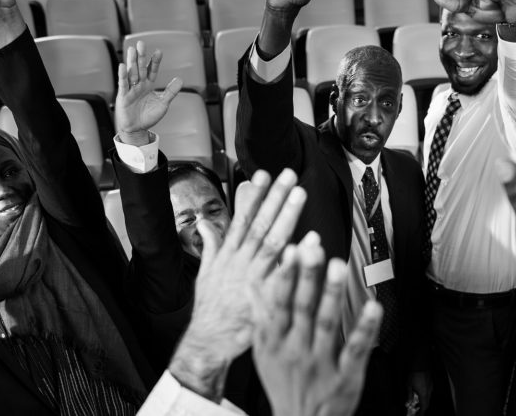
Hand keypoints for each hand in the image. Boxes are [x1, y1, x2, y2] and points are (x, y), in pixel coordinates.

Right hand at [115, 41, 181, 145]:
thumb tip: (180, 79)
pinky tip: (123, 66)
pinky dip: (123, 75)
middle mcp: (139, 84)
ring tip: (132, 49)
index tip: (159, 52)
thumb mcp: (163, 103)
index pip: (152, 70)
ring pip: (131, 73)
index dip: (155, 61)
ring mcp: (131, 89)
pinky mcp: (123, 96)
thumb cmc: (149, 116)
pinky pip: (123, 84)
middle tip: (141, 43)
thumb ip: (170, 91)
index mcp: (148, 84)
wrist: (137, 129)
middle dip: (141, 56)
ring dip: (132, 61)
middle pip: (140, 68)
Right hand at [169, 168, 306, 401]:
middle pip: (261, 224)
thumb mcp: (204, 273)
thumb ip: (210, 246)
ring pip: (273, 242)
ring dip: (287, 217)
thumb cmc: (210, 309)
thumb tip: (205, 224)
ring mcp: (253, 278)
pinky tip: (311, 241)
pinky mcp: (265, 297)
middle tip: (289, 176)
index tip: (262, 174)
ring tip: (299, 195)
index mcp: (228, 255)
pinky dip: (296, 257)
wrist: (209, 341)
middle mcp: (241, 262)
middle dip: (275, 198)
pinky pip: (284, 273)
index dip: (253, 196)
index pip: (242, 218)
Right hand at [252, 241, 381, 415]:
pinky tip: (373, 307)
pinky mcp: (344, 376)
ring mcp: (320, 363)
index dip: (285, 276)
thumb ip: (260, 317)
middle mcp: (296, 349)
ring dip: (332, 294)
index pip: (280, 303)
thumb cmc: (283, 383)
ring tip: (338, 267)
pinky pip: (355, 350)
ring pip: (327, 323)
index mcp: (275, 341)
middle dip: (308, 277)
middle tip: (314, 249)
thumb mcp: (263, 351)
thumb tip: (251, 286)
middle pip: (302, 308)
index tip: (291, 250)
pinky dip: (364, 328)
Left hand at [407, 372, 432, 415]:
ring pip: (428, 398)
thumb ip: (409, 395)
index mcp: (423, 394)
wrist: (421, 364)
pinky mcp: (431, 383)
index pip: (423, 407)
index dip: (421, 413)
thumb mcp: (408, 385)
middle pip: (427, 404)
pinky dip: (424, 396)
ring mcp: (431, 387)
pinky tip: (419, 394)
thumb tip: (408, 403)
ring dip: (423, 402)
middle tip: (416, 411)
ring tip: (416, 404)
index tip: (418, 415)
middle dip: (422, 408)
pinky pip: (428, 393)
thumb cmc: (414, 373)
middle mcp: (429, 392)